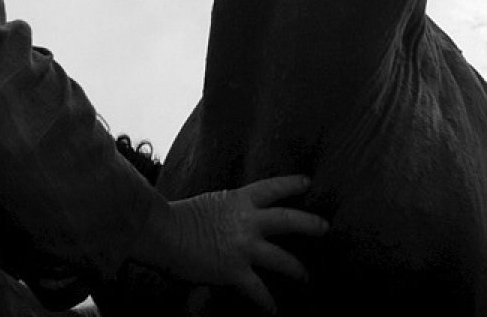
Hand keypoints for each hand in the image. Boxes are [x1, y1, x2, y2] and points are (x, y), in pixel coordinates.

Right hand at [125, 175, 328, 312]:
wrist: (162, 232)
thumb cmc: (174, 216)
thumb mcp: (208, 204)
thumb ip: (224, 211)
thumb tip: (226, 220)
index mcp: (239, 199)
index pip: (273, 188)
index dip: (292, 185)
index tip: (307, 183)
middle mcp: (248, 221)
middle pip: (290, 220)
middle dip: (311, 225)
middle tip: (325, 228)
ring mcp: (245, 247)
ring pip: (283, 260)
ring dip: (298, 270)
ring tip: (306, 278)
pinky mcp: (235, 271)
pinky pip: (259, 291)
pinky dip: (268, 304)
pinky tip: (276, 313)